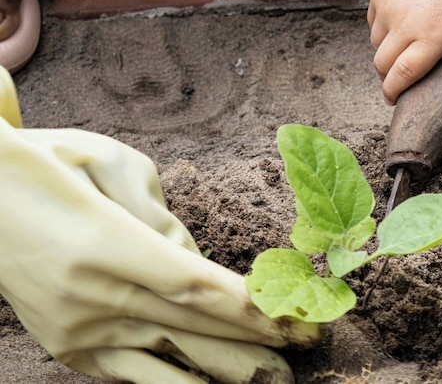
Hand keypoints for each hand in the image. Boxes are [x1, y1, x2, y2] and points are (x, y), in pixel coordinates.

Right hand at [0, 67, 318, 383]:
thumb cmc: (48, 164)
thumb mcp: (104, 161)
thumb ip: (155, 214)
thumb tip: (190, 258)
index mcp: (104, 243)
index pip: (191, 285)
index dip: (247, 306)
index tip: (294, 315)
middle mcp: (91, 295)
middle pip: (190, 324)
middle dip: (257, 338)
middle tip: (312, 342)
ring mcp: (76, 328)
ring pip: (166, 357)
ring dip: (226, 368)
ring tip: (277, 375)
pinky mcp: (66, 346)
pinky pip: (129, 375)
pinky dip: (173, 383)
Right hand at [368, 0, 441, 103]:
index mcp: (434, 36)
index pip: (403, 75)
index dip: (394, 92)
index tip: (394, 100)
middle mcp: (407, 24)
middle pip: (382, 66)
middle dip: (388, 78)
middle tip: (399, 79)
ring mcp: (389, 9)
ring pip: (376, 46)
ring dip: (387, 53)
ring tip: (406, 45)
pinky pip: (373, 25)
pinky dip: (383, 31)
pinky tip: (402, 22)